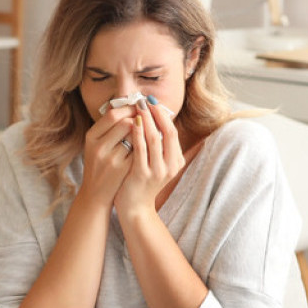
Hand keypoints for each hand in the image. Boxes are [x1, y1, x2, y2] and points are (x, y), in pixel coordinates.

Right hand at [79, 101, 137, 208]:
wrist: (95, 195)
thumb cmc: (99, 165)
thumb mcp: (97, 144)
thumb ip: (109, 126)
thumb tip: (128, 103)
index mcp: (91, 137)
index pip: (113, 115)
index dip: (128, 109)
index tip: (138, 108)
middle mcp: (99, 147)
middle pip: (125, 123)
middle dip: (139, 119)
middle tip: (147, 117)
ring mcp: (111, 159)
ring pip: (135, 137)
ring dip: (144, 133)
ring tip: (147, 131)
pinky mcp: (123, 170)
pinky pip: (140, 152)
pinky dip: (145, 147)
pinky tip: (148, 147)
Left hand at [115, 95, 182, 218]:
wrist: (134, 207)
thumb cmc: (142, 181)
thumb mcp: (156, 163)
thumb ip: (158, 145)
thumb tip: (156, 119)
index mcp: (176, 161)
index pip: (172, 132)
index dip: (163, 115)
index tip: (152, 102)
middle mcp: (170, 166)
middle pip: (167, 133)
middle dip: (156, 114)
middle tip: (145, 100)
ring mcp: (158, 171)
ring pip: (154, 139)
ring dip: (146, 120)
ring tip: (138, 106)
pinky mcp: (143, 174)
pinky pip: (141, 149)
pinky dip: (137, 134)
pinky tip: (131, 122)